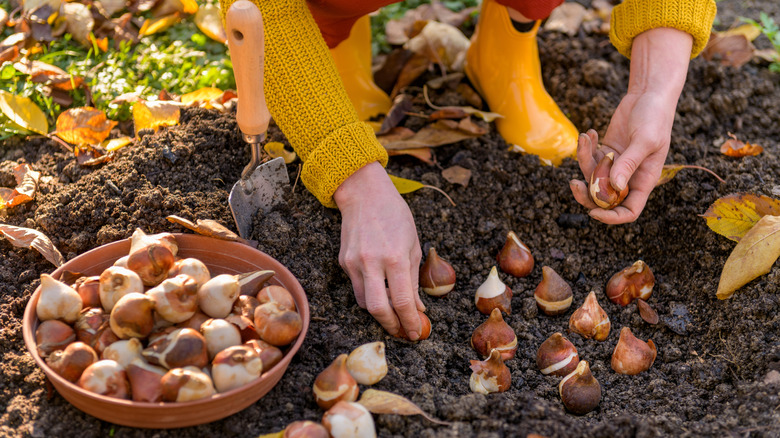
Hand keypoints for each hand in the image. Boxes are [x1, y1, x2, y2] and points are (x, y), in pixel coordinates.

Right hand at [333, 161, 425, 339]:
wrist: (364, 194)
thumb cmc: (395, 215)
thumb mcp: (413, 244)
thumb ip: (414, 279)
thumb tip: (417, 308)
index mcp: (395, 257)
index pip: (403, 301)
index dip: (410, 321)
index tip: (416, 332)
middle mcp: (372, 262)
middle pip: (378, 309)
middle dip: (392, 325)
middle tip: (402, 331)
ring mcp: (354, 263)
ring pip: (364, 302)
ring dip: (380, 312)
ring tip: (393, 313)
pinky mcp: (343, 262)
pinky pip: (357, 287)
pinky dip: (370, 295)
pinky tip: (380, 290)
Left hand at [570, 28, 692, 223]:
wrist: (648, 95)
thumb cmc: (654, 117)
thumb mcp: (645, 140)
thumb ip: (629, 163)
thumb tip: (614, 186)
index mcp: (643, 181)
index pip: (628, 211)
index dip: (612, 217)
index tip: (593, 213)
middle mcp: (628, 177)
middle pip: (604, 199)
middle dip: (586, 194)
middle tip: (573, 183)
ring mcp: (615, 165)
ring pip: (592, 177)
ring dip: (583, 160)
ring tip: (585, 138)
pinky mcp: (605, 152)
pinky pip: (589, 159)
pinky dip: (585, 148)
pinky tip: (589, 133)